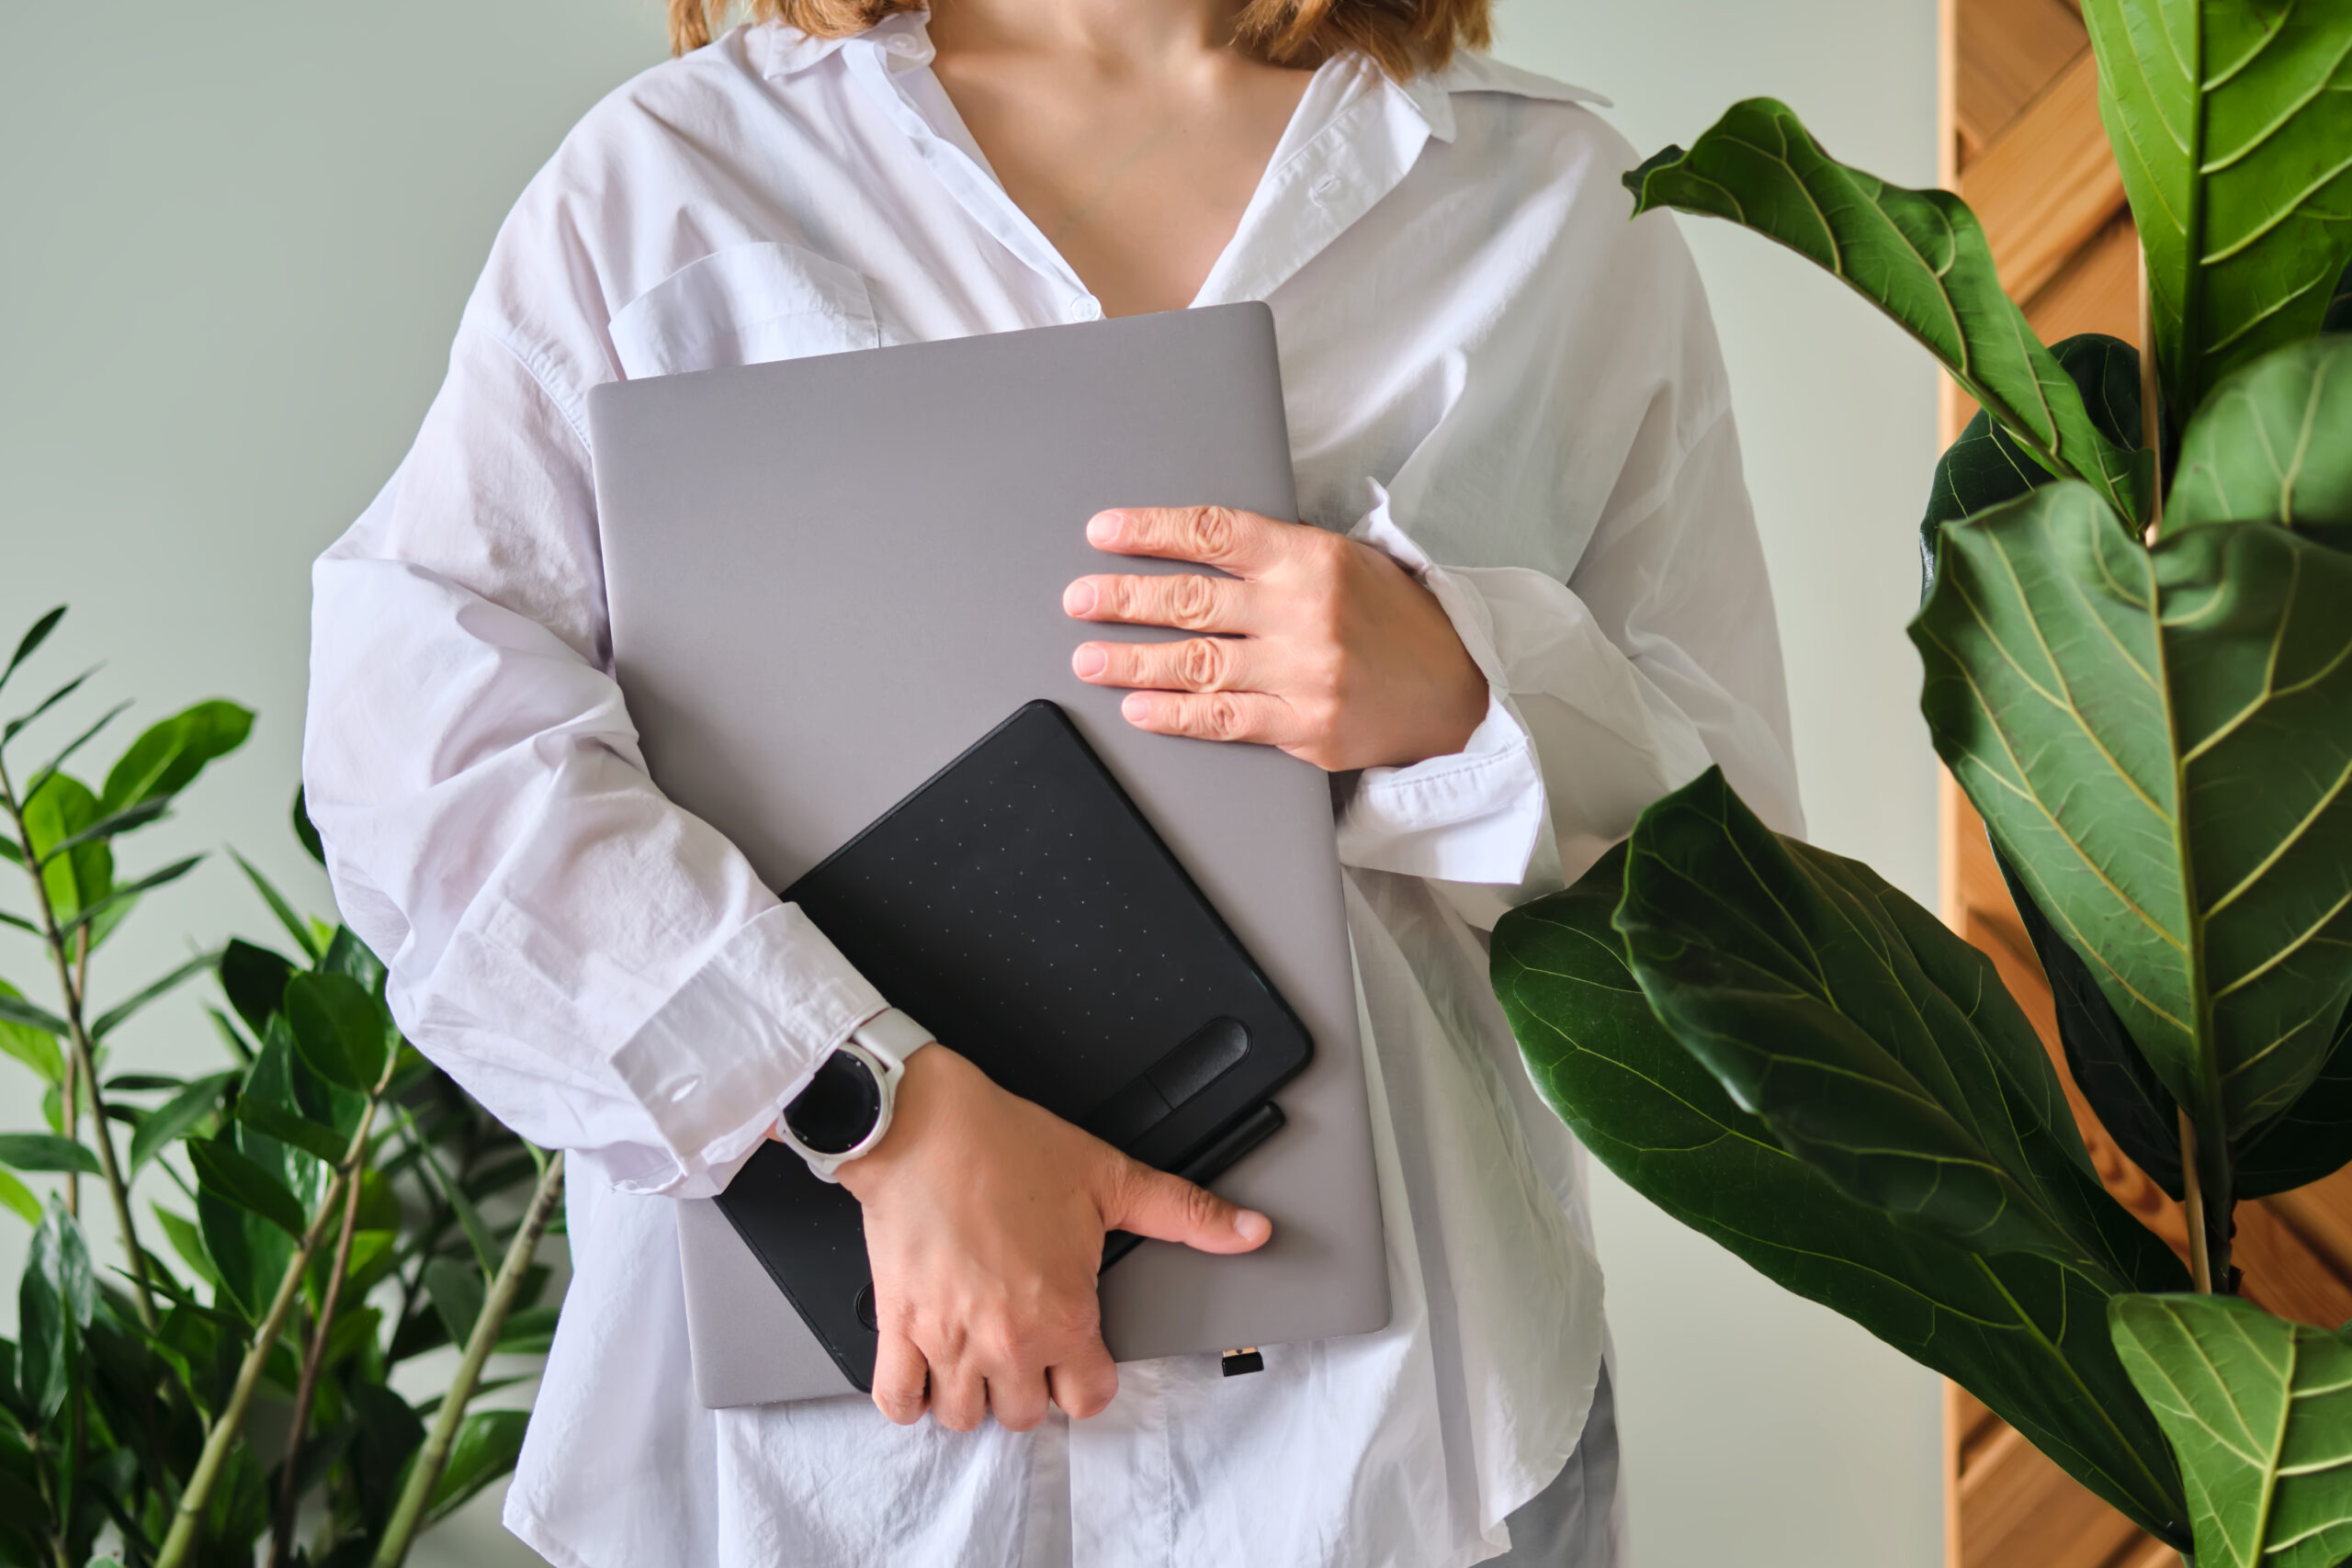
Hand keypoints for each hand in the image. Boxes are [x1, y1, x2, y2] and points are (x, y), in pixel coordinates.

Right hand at [833, 1045, 1271, 1431]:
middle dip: (1031, 1388)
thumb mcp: (1109, 1177)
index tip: (1077, 1351)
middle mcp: (1005, 1340)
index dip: (1087, 1376)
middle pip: (1024, 1415)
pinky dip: (911, 1397)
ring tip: (981, 1358)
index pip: (1088, 1399)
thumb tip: (1251, 1231)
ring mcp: (946, 1339)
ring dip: (974, 1396)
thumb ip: (1184, 1213)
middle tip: (1028, 1347)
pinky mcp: (897, 1326)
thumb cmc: (1003, 1146)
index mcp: (1061, 1314)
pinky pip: (896, 1400)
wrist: (920, 1123)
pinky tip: (927, 1373)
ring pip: (963, 1418)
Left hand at [1064, 505, 1488, 771]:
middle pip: (1193, 600)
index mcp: (1312, 559)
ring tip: (1089, 660)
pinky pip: (1224, 720)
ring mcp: (1303, 675)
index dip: (1152, 531)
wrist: (1457, 693)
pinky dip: (1175, 714)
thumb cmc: (1395, 620)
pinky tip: (1140, 710)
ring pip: (1198, 663)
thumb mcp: (1350, 561)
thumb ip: (1281, 553)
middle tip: (1078, 599)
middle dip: (1124, 599)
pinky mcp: (1305, 729)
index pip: (1216, 534)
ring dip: (1133, 663)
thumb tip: (1198, 542)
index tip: (1104, 532)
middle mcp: (1304, 614)